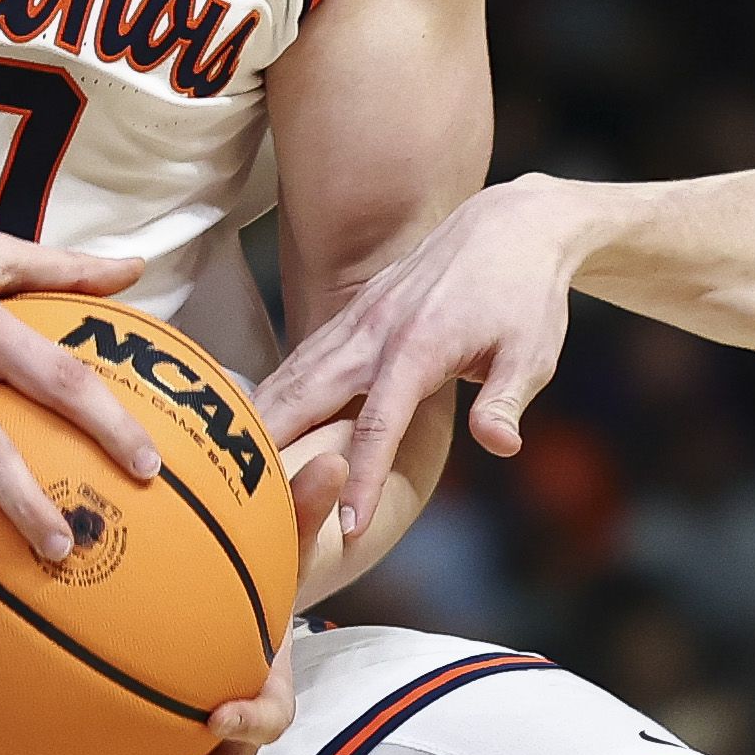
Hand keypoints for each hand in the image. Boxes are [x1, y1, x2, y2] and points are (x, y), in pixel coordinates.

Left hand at [47, 443, 345, 754]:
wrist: (231, 604)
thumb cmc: (257, 573)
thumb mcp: (280, 540)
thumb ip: (302, 511)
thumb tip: (333, 461)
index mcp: (262, 688)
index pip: (270, 719)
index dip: (248, 724)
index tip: (217, 715)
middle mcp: (222, 733)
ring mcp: (177, 747)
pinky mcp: (135, 748)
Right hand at [252, 177, 596, 536]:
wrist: (512, 225)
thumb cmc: (527, 295)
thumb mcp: (532, 352)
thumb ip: (507, 402)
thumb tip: (500, 446)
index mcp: (418, 346)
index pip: (377, 425)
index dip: (359, 479)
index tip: (345, 529)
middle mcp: (376, 329)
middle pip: (308, 394)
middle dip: (272, 445)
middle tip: (239, 498)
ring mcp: (360, 316)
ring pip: (296, 371)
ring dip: (260, 415)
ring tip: (221, 463)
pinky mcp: (356, 309)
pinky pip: (306, 353)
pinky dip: (276, 387)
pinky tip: (253, 417)